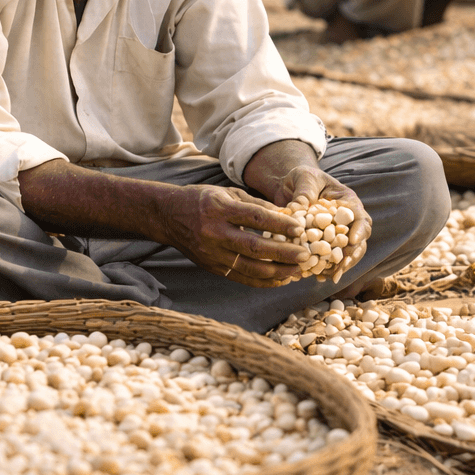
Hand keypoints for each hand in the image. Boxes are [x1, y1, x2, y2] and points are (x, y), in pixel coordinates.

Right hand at [164, 185, 307, 287]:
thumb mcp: (227, 193)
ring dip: (277, 272)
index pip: (256, 218)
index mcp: (219, 209)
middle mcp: (214, 233)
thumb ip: (256, 205)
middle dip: (283, 253)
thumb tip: (286, 215)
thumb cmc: (202, 200)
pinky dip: (262, 281)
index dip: (280, 224)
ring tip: (297, 271)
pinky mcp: (213, 267)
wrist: (169, 216)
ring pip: (250, 267)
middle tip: (305, 255)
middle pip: (255, 247)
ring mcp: (212, 253)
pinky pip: (241, 277)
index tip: (299, 229)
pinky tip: (279, 279)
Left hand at [266, 166, 372, 283]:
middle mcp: (346, 220)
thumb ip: (304, 192)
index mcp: (347, 202)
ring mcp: (336, 234)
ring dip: (341, 266)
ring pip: (346, 253)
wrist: (292, 186)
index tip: (352, 241)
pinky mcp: (323, 244)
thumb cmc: (302, 177)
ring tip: (331, 276)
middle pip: (358, 241)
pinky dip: (324, 268)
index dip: (359, 231)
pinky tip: (317, 276)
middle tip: (341, 265)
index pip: (360, 218)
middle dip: (352, 255)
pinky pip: (328, 259)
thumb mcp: (304, 178)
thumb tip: (296, 208)